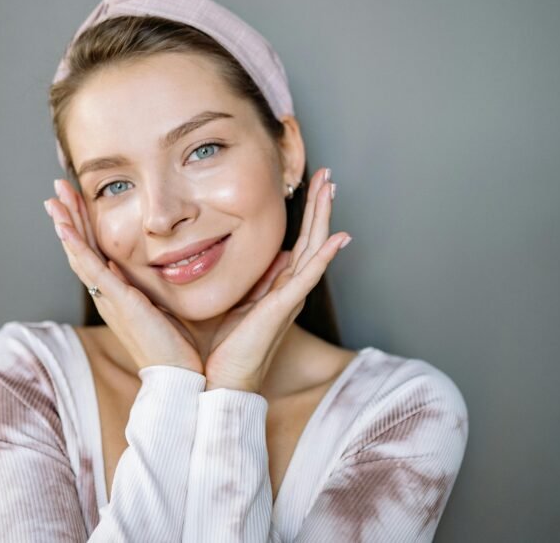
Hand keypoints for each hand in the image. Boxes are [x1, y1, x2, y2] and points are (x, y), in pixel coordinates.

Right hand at [44, 178, 202, 374]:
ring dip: (66, 224)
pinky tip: (65, 228)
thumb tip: (179, 261)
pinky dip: (76, 247)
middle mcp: (109, 296)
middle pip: (81, 248)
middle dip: (69, 216)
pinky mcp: (118, 303)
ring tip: (53, 199)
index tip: (76, 199)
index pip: (96, 252)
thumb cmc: (183, 349)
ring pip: (80, 255)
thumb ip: (166, 286)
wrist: (181, 379)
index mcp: (120, 295)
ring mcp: (110, 299)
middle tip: (57, 188)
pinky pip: (90, 270)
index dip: (84, 225)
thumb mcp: (171, 306)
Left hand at [202, 167, 350, 391]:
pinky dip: (325, 257)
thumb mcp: (233, 302)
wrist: (220, 384)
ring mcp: (289, 298)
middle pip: (311, 239)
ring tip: (332, 189)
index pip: (298, 242)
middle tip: (329, 175)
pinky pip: (308, 277)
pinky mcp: (282, 308)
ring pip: (314, 250)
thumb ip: (247, 281)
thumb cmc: (222, 350)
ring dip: (324, 218)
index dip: (307, 214)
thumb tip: (259, 260)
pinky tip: (339, 237)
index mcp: (276, 288)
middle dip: (320, 206)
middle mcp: (288, 290)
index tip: (311, 185)